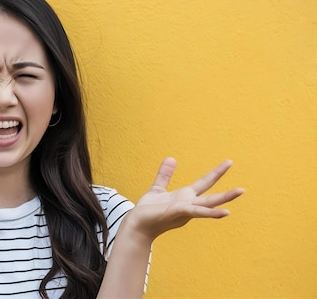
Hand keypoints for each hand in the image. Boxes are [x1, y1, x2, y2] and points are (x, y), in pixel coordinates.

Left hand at [126, 157, 243, 241]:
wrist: (138, 224)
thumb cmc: (148, 210)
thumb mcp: (157, 188)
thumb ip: (165, 175)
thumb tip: (171, 158)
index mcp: (185, 197)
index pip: (205, 182)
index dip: (217, 172)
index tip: (229, 162)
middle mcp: (188, 204)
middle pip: (211, 196)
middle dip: (227, 194)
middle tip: (244, 189)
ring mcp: (184, 210)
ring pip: (206, 205)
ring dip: (222, 203)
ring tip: (238, 198)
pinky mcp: (177, 213)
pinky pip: (195, 211)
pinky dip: (208, 211)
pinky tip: (222, 212)